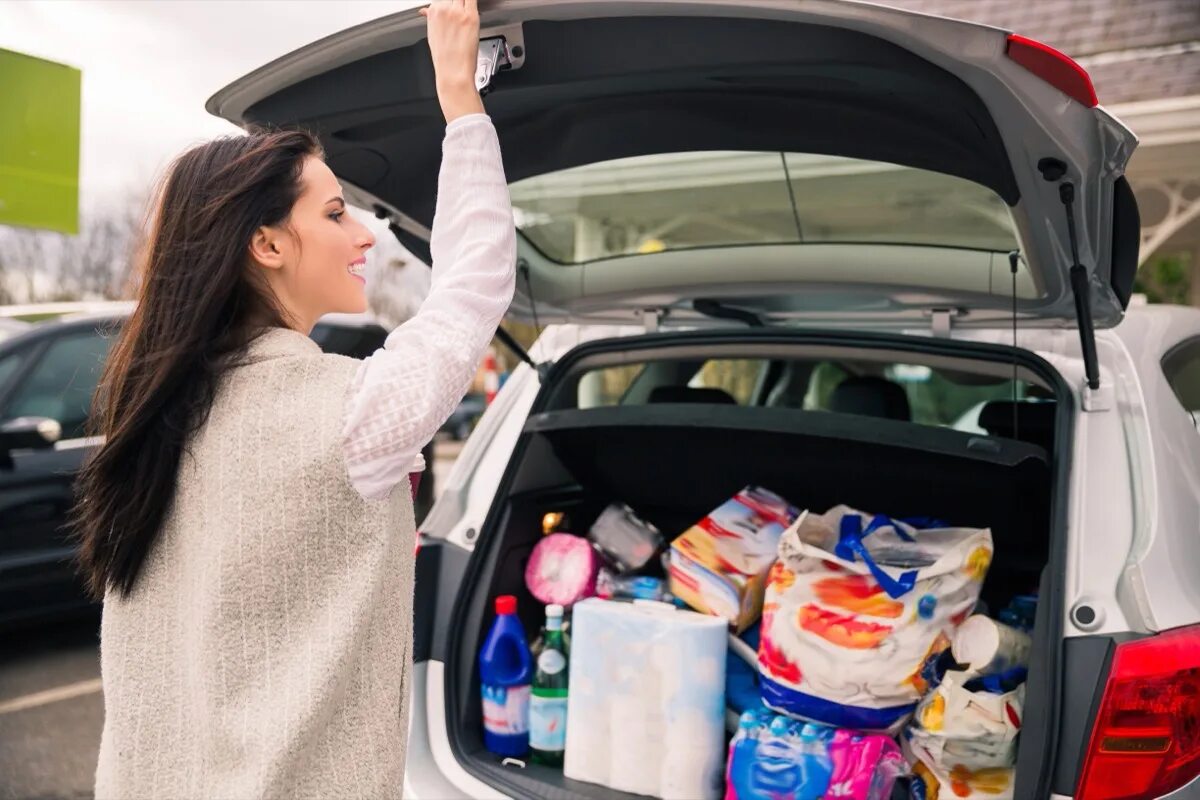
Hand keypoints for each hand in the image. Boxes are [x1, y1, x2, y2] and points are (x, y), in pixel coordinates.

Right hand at [420, 0, 485, 122]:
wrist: (453, 72)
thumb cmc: (444, 58)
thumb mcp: (432, 35)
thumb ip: (431, 18)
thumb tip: (426, 11)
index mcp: (433, 12)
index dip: (448, 1)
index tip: (452, 5)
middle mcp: (443, 9)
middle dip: (456, 1)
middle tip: (460, 10)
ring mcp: (457, 12)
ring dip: (464, 2)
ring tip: (466, 13)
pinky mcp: (470, 16)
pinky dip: (472, 2)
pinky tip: (472, 9)